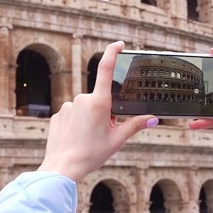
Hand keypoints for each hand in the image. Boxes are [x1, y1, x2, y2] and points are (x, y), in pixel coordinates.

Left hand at [38, 41, 157, 181]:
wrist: (62, 167)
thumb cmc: (91, 154)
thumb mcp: (117, 140)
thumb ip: (135, 125)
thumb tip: (154, 118)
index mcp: (99, 102)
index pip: (105, 68)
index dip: (112, 52)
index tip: (119, 44)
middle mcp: (82, 99)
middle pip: (99, 99)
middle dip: (104, 112)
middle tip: (103, 132)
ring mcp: (68, 106)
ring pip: (84, 108)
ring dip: (89, 119)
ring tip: (88, 139)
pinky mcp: (58, 115)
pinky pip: (72, 116)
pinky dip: (77, 125)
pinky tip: (76, 139)